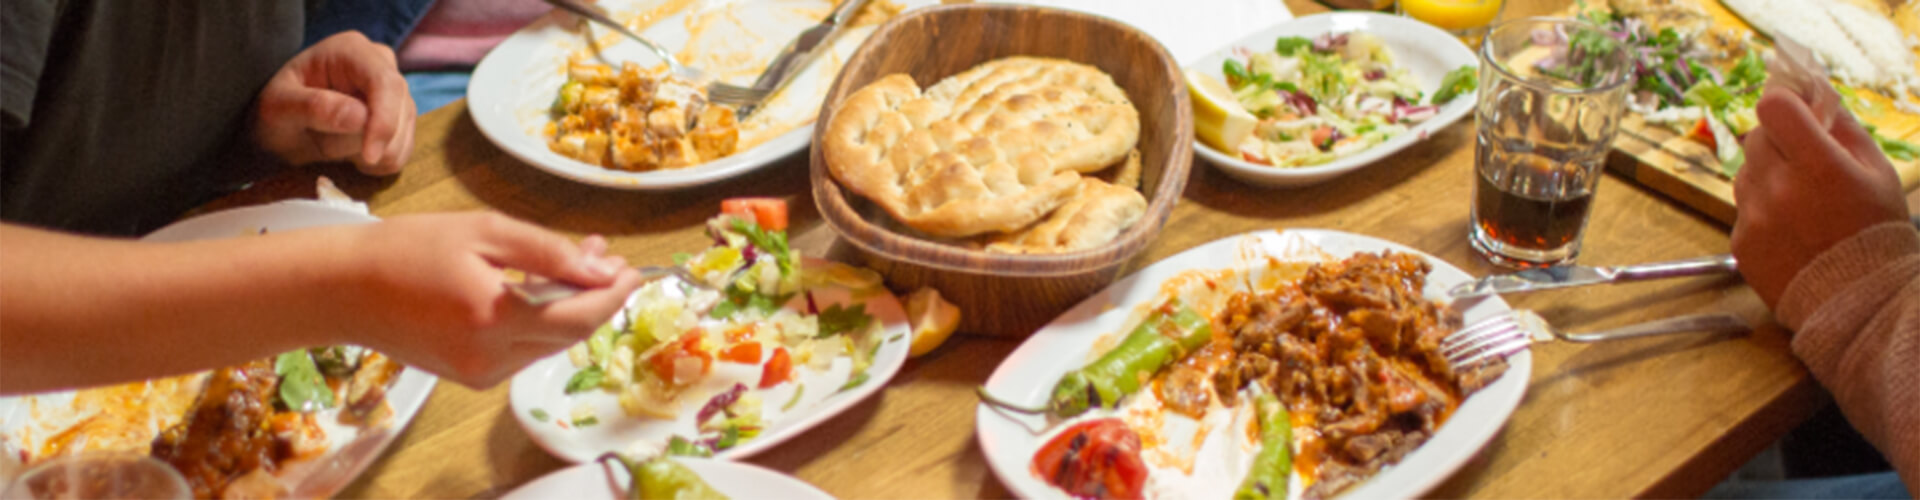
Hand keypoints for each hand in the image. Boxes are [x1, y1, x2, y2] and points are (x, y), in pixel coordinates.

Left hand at [254, 31, 417, 175]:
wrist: (281, 126)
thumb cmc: (275, 110)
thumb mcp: (278, 108)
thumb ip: (314, 107)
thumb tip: (361, 117)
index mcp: (351, 51)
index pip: (386, 83)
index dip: (384, 121)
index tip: (369, 155)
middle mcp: (381, 65)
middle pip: (400, 111)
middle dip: (366, 142)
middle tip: (323, 148)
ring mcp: (395, 93)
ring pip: (403, 135)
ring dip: (369, 154)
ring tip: (332, 147)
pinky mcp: (401, 119)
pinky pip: (403, 150)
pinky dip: (379, 162)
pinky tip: (351, 156)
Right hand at [333, 213, 643, 386]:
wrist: (343, 289)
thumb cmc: (407, 249)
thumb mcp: (484, 231)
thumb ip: (548, 253)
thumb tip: (601, 268)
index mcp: (496, 319)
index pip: (580, 317)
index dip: (614, 294)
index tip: (632, 268)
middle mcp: (491, 358)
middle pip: (570, 335)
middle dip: (596, 298)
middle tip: (606, 258)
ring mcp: (479, 374)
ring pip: (549, 345)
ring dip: (570, 309)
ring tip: (574, 265)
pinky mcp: (470, 377)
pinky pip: (523, 352)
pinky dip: (540, 323)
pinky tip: (539, 290)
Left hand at [1731, 85, 1908, 308]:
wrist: (1860, 301)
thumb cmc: (1876, 231)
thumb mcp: (1878, 172)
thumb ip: (1843, 127)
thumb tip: (1815, 91)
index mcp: (1818, 166)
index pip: (1772, 107)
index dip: (1784, 104)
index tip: (1796, 112)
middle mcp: (1778, 189)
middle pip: (1755, 136)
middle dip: (1778, 140)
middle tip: (1804, 160)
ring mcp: (1754, 217)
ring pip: (1745, 172)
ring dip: (1766, 176)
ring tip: (1801, 202)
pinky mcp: (1739, 242)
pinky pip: (1742, 208)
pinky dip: (1761, 210)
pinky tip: (1791, 229)